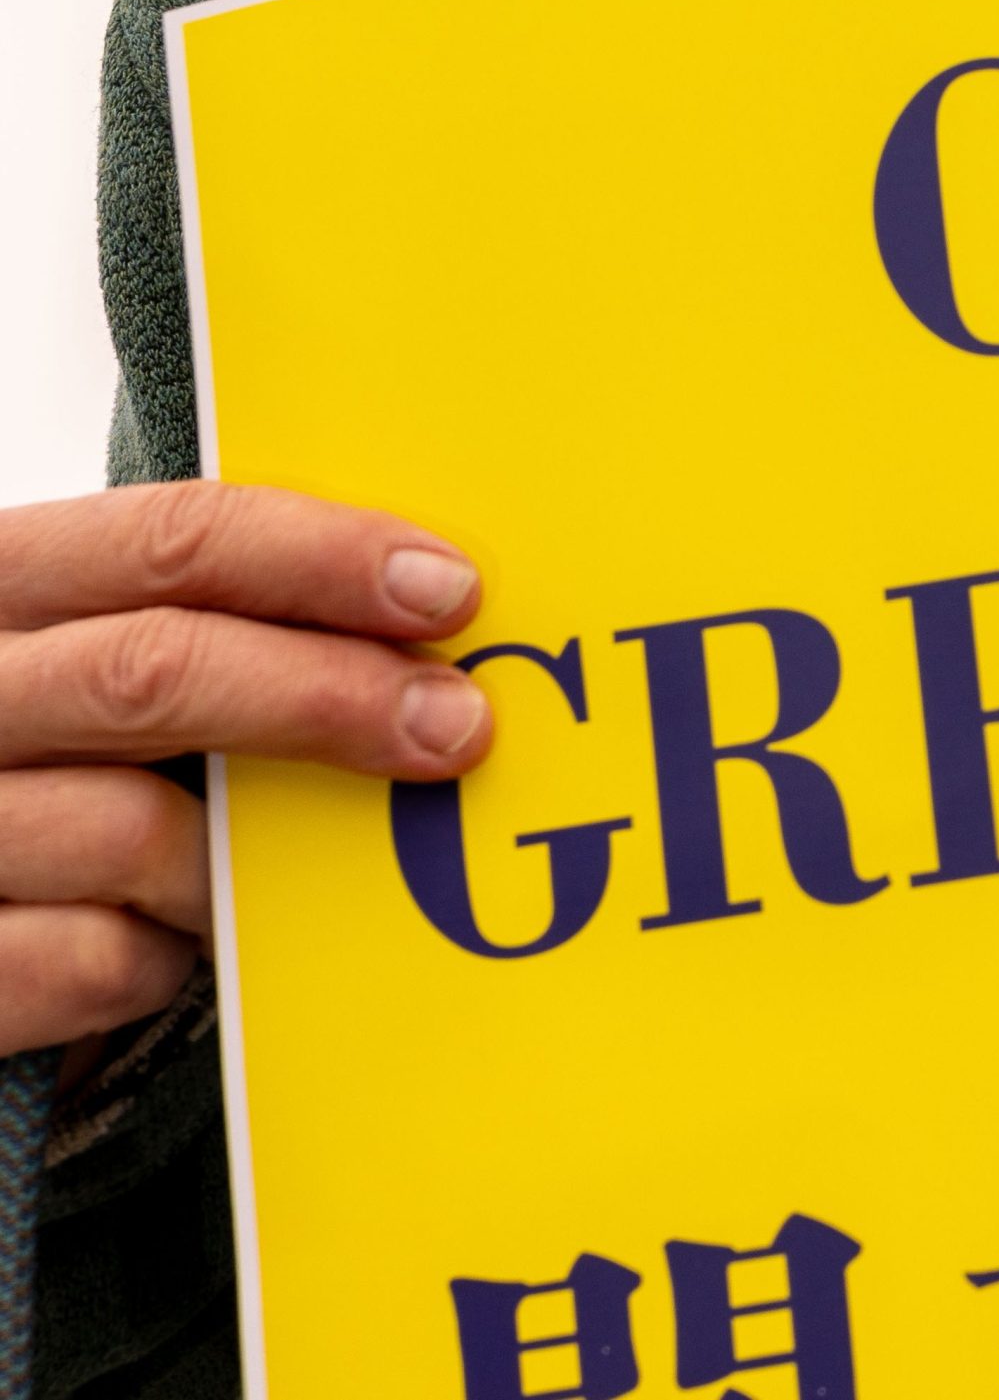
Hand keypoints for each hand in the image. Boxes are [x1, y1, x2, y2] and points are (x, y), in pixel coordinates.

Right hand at [0, 484, 490, 1055]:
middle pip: (155, 671)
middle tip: (454, 726)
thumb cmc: (51, 751)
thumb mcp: (93, 650)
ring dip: (241, 858)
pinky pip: (95, 960)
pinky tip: (176, 942)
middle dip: (326, 695)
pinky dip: (165, 957)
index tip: (447, 591)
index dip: (320, 557)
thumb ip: (215, 618)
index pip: (169, 539)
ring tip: (281, 869)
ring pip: (131, 829)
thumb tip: (422, 611)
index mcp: (4, 582)